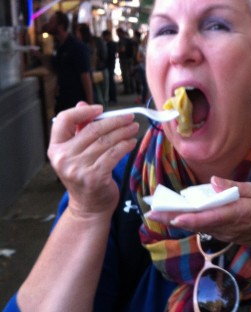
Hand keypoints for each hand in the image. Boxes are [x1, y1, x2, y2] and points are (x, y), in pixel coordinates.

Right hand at [49, 103, 138, 217]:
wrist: (88, 207)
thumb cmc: (84, 176)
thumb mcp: (76, 153)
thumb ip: (78, 129)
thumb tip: (83, 104)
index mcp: (55, 148)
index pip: (63, 120)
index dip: (82, 111)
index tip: (100, 109)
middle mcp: (64, 158)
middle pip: (91, 130)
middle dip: (114, 121)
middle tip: (129, 117)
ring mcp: (78, 168)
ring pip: (105, 141)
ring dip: (123, 132)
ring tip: (133, 128)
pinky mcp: (94, 177)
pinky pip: (113, 154)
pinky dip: (125, 146)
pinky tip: (131, 142)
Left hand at [147, 176, 250, 251]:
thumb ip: (235, 188)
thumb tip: (213, 182)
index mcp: (237, 214)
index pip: (210, 217)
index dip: (191, 218)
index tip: (174, 216)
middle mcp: (226, 227)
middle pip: (196, 223)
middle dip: (172, 217)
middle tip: (151, 212)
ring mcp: (223, 233)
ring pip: (196, 226)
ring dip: (176, 219)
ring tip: (156, 211)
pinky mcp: (222, 234)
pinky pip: (202, 227)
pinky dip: (187, 221)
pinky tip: (173, 214)